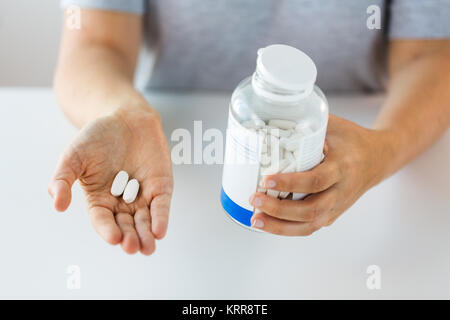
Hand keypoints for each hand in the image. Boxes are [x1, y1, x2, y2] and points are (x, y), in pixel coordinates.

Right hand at [48, 105, 172, 253]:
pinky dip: (161, 217)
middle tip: (132, 247)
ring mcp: (143, 195)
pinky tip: (159, 230)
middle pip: (126, 225)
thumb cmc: (96, 138)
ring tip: (147, 248)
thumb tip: (57, 205)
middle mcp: (121, 202)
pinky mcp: (160, 186)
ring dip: (146, 235)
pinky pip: (161, 204)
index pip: (103, 220)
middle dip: (130, 237)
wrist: (125, 117)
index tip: (114, 238)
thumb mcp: (74, 156)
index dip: (108, 230)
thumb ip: (63, 179)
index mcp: (99, 199)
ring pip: (145, 220)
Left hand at [249, 114, 390, 235]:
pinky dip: (287, 228)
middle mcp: (341, 191)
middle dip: (280, 209)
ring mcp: (337, 207)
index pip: (316, 180)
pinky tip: (268, 223)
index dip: (290, 183)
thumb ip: (307, 124)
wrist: (378, 158)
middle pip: (311, 209)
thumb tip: (272, 118)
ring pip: (309, 224)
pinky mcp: (332, 215)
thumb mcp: (334, 126)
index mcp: (343, 167)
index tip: (267, 179)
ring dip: (280, 225)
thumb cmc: (352, 139)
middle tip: (255, 198)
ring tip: (256, 219)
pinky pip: (309, 227)